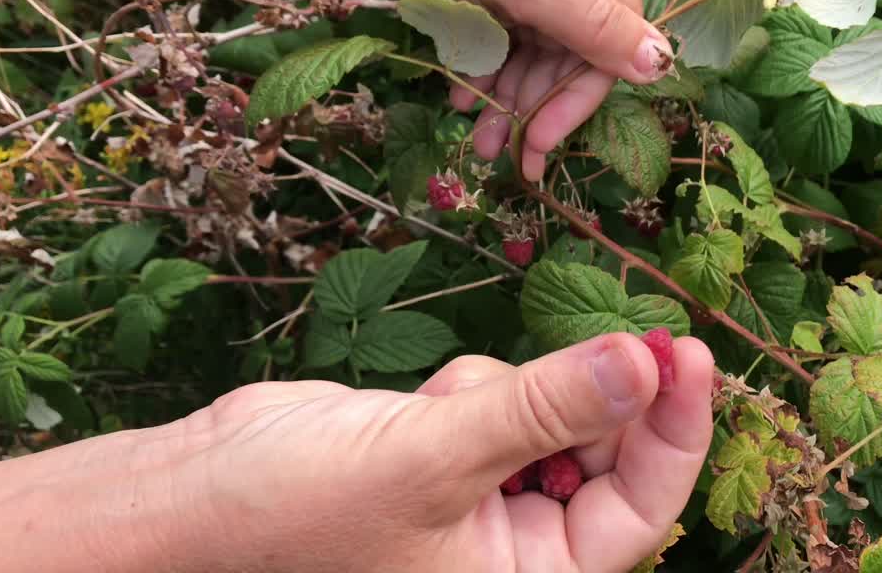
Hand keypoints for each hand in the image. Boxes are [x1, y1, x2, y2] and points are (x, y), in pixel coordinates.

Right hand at [179, 333, 712, 571]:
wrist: (196, 495)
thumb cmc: (297, 510)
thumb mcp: (433, 458)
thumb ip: (542, 409)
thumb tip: (643, 364)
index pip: (639, 511)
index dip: (674, 431)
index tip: (684, 352)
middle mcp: (516, 550)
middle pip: (608, 458)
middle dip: (602, 398)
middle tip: (630, 330)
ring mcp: (485, 499)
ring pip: (555, 418)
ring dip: (520, 391)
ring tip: (447, 408)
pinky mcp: (454, 453)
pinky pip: (505, 403)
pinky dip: (476, 389)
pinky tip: (420, 408)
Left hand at [324, 0, 674, 180]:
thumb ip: (589, 24)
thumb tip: (661, 64)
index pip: (612, 37)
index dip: (578, 98)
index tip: (541, 144)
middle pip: (575, 50)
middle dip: (535, 105)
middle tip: (499, 152)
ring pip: (542, 52)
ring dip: (511, 98)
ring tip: (480, 139)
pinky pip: (515, 39)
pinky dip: (492, 71)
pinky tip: (466, 97)